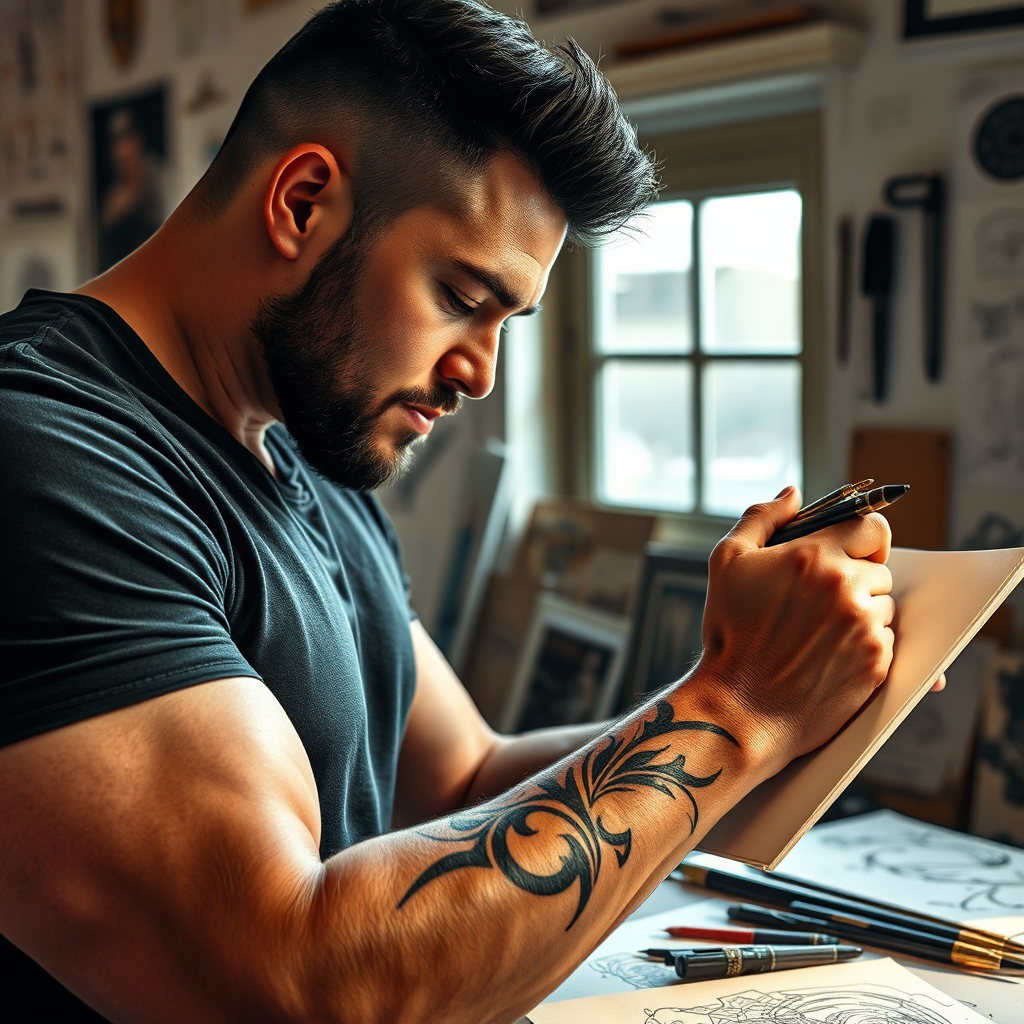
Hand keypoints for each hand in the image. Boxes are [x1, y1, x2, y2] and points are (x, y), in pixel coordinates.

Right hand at [693, 486, 894, 774]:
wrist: (739, 707)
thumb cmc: (728, 633)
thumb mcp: (727, 563)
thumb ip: (761, 517)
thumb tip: (793, 493)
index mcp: (813, 555)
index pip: (871, 526)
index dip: (863, 538)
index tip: (850, 552)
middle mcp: (845, 587)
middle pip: (880, 569)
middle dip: (858, 580)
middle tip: (822, 603)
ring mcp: (865, 626)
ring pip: (885, 606)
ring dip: (864, 614)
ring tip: (821, 633)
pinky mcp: (877, 663)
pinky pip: (888, 641)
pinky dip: (867, 646)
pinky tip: (831, 656)